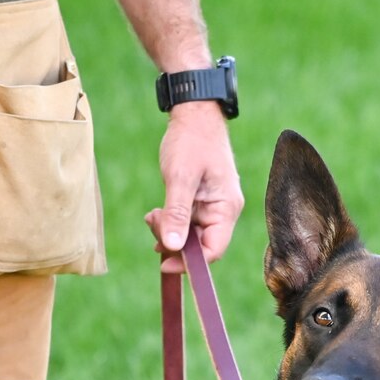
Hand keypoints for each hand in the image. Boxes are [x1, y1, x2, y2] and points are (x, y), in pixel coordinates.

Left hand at [146, 102, 244, 274]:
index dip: (190, 263)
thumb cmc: (191, 141)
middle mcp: (223, 211)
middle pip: (200, 246)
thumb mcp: (180, 177)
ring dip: (168, 232)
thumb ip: (176, 214)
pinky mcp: (200, 202)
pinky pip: (186, 223)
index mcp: (227, 207)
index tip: (164, 264)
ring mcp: (212, 207)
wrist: (193, 114)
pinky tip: (156, 215)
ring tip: (152, 216)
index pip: (214, 250)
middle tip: (153, 223)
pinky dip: (169, 223)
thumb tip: (171, 248)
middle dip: (174, 243)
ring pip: (190, 236)